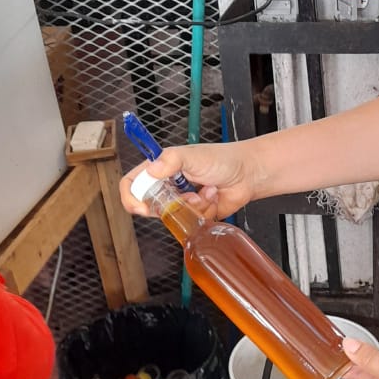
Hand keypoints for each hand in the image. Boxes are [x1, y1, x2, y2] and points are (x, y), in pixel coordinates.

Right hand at [119, 143, 259, 221]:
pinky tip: (213, 197)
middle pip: (151, 206)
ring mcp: (181, 202)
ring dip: (193, 206)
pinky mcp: (194, 215)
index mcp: (160, 169)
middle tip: (189, 195)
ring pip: (173, 217)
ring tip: (207, 190)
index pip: (133, 184)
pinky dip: (204, 212)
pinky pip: (190, 223)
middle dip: (171, 205)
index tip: (142, 207)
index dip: (131, 197)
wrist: (247, 173)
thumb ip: (170, 160)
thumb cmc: (221, 159)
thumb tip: (151, 170)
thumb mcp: (192, 155)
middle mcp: (168, 186)